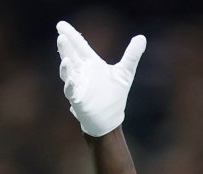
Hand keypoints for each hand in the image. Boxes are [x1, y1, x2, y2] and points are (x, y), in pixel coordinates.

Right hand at [56, 21, 145, 137]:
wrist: (109, 119)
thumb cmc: (114, 96)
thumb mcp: (125, 73)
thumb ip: (132, 55)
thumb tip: (141, 37)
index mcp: (91, 64)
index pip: (80, 46)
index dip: (71, 35)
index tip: (61, 25)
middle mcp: (82, 72)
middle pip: (71, 56)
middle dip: (66, 46)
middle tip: (61, 35)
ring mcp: (77, 85)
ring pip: (68, 73)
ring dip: (65, 65)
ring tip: (65, 57)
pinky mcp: (77, 99)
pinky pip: (71, 90)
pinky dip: (70, 84)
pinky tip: (71, 78)